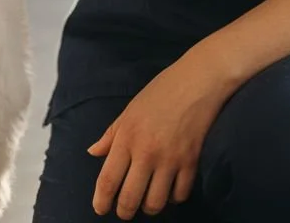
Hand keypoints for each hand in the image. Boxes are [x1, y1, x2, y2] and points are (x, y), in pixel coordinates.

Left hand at [87, 54, 229, 218]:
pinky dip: (173, 198)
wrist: (197, 80)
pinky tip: (170, 189)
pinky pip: (180, 195)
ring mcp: (170, 159)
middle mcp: (146, 151)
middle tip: (123, 210)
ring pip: (155, 203)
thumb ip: (111, 134)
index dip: (101, 201)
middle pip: (129, 199)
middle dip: (123, 211)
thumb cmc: (161, 91)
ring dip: (148, 207)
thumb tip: (93, 153)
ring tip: (147, 201)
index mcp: (127, 136)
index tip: (100, 208)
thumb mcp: (130, 109)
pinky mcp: (191, 162)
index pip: (108, 179)